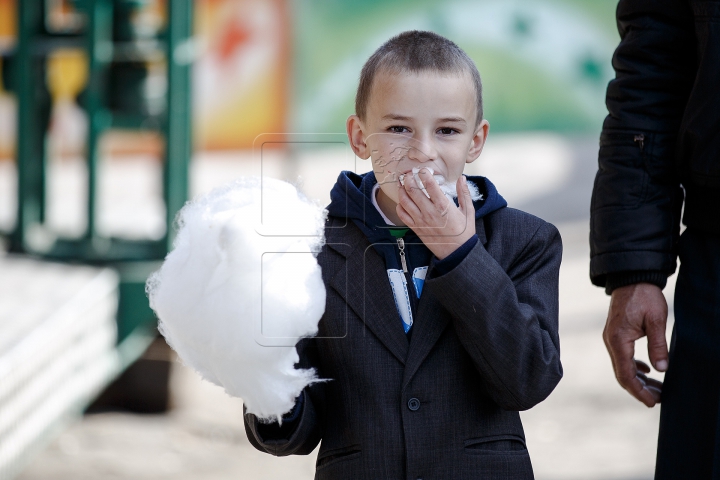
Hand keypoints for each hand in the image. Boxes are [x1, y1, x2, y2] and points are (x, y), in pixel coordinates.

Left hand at [396, 168, 474, 259]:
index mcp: (443, 206)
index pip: (429, 185)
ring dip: (402, 190)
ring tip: (403, 183)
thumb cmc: (464, 232)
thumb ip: (464, 193)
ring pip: (405, 201)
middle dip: (409, 179)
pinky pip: (402, 215)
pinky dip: (400, 205)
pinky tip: (403, 200)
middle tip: (409, 174)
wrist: (457, 252)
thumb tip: (462, 177)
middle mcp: (430, 212)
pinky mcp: (416, 228)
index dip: (424, 174)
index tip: (424, 170)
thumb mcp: (468, 211)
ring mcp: (421, 221)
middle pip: (413, 190)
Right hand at [603, 283, 667, 406]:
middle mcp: (610, 341)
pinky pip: (622, 357)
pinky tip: (647, 371)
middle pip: (622, 374)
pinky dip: (634, 368)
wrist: (631, 277)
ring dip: (638, 380)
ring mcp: (611, 338)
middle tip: (658, 399)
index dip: (638, 391)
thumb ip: (657, 345)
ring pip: (622, 367)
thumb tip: (661, 369)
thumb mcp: (656, 320)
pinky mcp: (616, 334)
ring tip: (657, 389)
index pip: (625, 374)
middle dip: (639, 389)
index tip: (652, 402)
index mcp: (618, 339)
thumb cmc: (644, 296)